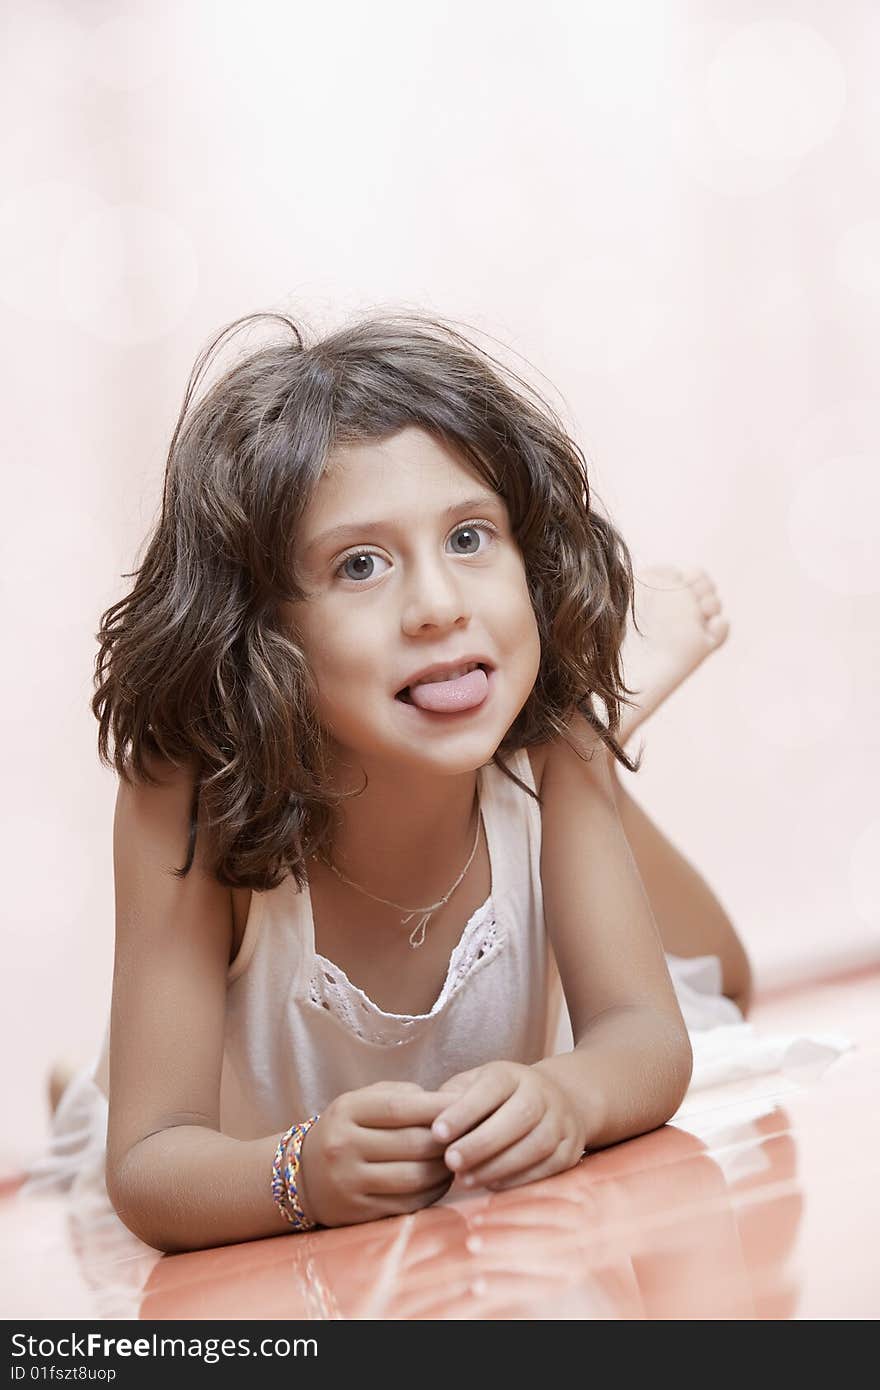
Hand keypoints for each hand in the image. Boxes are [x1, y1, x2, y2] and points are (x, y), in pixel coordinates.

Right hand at [297, 1081, 454, 1226]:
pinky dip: (433, 1192)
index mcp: (347, 1111)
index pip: (400, 1107)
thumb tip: (444, 1102)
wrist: (302, 1176)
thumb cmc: (346, 1130)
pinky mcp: (359, 1212)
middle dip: (448, 1141)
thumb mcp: (360, 1101)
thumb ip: (400, 1094)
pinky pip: (408, 1204)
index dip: (438, 1106)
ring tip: (459, 1159)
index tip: (465, 1104)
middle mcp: (344, 1146)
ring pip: (414, 1177)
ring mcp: (350, 1182)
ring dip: (445, 1169)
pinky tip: (442, 1181)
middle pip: (412, 1144)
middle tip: (471, 1136)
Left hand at [430, 1061, 585, 1191]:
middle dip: (482, 1143)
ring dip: (499, 1166)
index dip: (464, 1110)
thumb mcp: (474, 1086)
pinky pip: (549, 1166)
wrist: (556, 1100)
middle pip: (519, 1115)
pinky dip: (520, 1179)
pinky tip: (493, 1185)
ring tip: (465, 1180)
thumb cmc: (499, 1098)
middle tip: (450, 1162)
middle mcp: (542, 1092)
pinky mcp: (570, 1148)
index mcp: (513, 1074)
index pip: (491, 1086)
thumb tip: (424, 1119)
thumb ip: (452, 1098)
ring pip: (536, 1143)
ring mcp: (561, 1120)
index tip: (437, 1132)